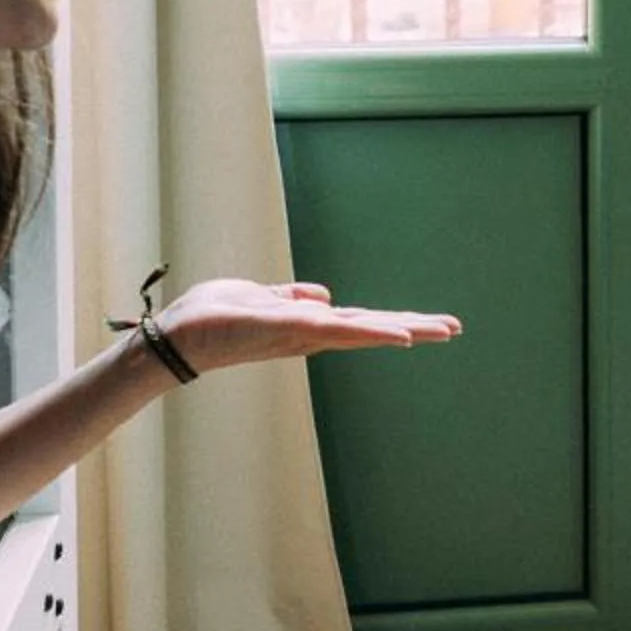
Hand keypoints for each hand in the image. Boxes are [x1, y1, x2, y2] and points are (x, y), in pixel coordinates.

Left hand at [153, 278, 460, 376]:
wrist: (176, 335)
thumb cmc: (211, 317)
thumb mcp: (257, 297)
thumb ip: (289, 296)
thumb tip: (323, 295)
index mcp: (305, 325)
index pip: (359, 321)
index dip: (394, 321)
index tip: (431, 323)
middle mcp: (310, 334)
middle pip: (371, 328)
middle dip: (414, 327)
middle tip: (454, 328)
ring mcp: (304, 334)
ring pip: (364, 329)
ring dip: (405, 328)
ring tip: (442, 329)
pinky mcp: (293, 329)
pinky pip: (340, 330)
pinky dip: (373, 333)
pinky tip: (399, 334)